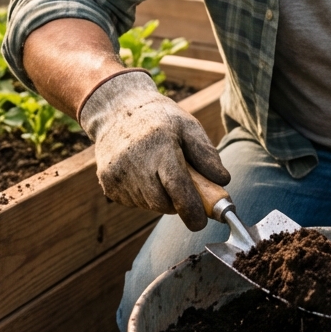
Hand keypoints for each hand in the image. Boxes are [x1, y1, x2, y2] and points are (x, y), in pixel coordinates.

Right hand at [78, 70, 230, 230]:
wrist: (116, 109)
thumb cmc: (159, 118)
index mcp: (160, 147)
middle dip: (177, 202)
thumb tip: (223, 181)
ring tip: (158, 170)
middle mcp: (135, 163)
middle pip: (162, 203)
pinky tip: (141, 172)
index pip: (177, 188)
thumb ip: (206, 154)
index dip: (192, 210)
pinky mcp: (107, 183)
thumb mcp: (188, 126)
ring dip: (160, 196)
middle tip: (182, 186)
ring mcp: (118, 175)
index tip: (201, 221)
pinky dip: (143, 194)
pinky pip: (133, 201)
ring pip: (148, 204)